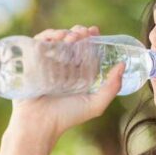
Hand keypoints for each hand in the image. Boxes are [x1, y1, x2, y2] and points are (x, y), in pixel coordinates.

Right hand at [6, 25, 125, 137]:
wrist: (39, 123)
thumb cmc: (67, 117)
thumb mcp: (95, 104)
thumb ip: (112, 88)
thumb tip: (122, 65)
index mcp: (79, 73)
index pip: (87, 49)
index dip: (92, 38)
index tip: (94, 31)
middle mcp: (64, 66)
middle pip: (72, 41)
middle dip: (79, 33)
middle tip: (83, 33)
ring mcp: (48, 62)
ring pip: (57, 39)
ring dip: (66, 32)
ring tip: (72, 37)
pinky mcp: (33, 61)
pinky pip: (40, 42)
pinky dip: (48, 35)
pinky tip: (57, 37)